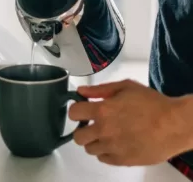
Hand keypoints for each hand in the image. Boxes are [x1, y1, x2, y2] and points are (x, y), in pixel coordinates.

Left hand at [69, 80, 192, 165]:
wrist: (174, 124)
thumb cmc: (150, 102)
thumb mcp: (125, 87)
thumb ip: (99, 89)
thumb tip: (80, 92)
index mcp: (103, 110)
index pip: (73, 113)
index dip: (76, 110)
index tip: (82, 109)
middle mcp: (103, 131)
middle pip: (77, 136)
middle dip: (82, 128)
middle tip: (93, 123)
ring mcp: (112, 148)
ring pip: (89, 149)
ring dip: (94, 140)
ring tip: (107, 133)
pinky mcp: (122, 161)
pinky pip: (103, 159)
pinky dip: (105, 151)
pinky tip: (116, 143)